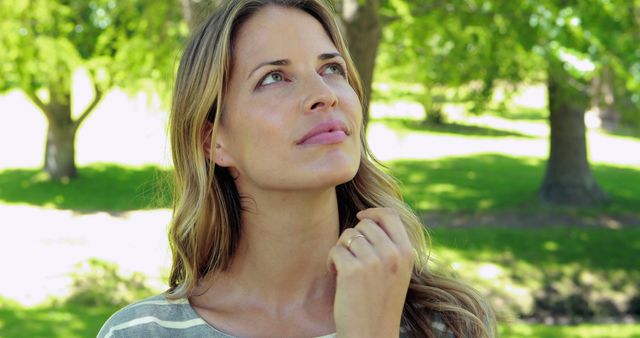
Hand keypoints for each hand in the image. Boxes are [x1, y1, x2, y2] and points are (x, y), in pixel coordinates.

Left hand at [327, 208, 414, 337]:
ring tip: (345, 269)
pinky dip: (331, 261)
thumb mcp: (397, 272)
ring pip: (349, 235)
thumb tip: (369, 217)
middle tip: (352, 257)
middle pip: (365, 224)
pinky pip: (335, 250)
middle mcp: (393, 254)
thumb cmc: (380, 303)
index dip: (373, 212)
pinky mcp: (352, 270)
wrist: (372, 333)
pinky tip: (337, 277)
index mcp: (407, 253)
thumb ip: (390, 246)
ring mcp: (373, 262)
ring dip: (342, 250)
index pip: (391, 215)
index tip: (360, 216)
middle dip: (354, 237)